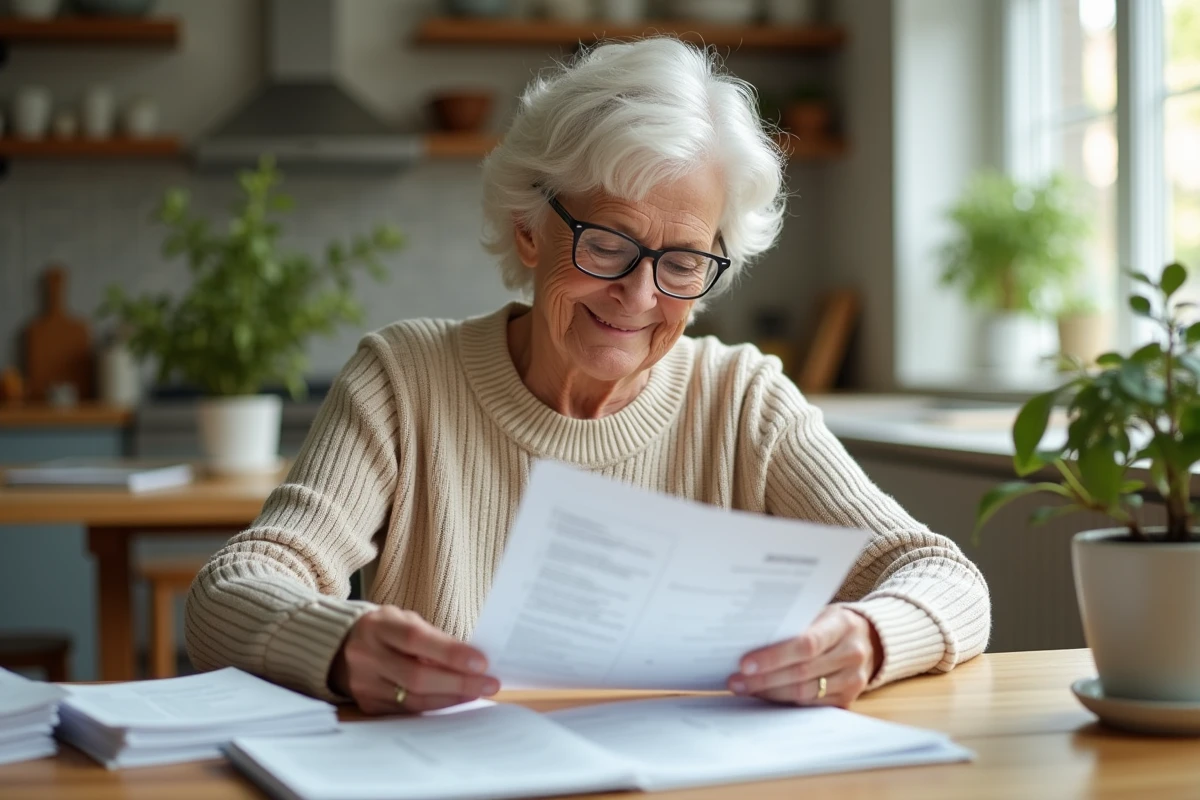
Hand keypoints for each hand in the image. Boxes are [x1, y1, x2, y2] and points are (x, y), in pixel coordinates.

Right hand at [329, 606, 499, 713]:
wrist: (339, 647)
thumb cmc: (385, 631)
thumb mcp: (404, 621)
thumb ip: (433, 637)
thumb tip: (472, 660)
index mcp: (378, 627)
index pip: (417, 640)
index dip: (450, 652)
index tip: (481, 662)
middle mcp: (366, 656)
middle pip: (417, 676)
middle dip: (459, 682)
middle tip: (490, 683)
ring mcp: (364, 684)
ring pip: (414, 699)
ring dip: (451, 697)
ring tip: (478, 692)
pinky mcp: (367, 704)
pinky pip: (407, 711)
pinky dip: (435, 706)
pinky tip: (455, 700)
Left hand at [727, 606, 882, 707]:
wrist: (870, 639)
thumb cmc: (832, 623)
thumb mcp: (819, 613)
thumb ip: (793, 625)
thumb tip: (748, 639)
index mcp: (843, 625)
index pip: (806, 644)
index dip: (774, 656)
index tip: (745, 663)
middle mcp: (852, 654)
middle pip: (801, 672)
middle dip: (764, 679)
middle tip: (735, 681)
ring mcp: (853, 680)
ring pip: (804, 693)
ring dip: (769, 693)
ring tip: (743, 689)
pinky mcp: (848, 699)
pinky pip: (810, 705)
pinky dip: (784, 702)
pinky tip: (764, 696)